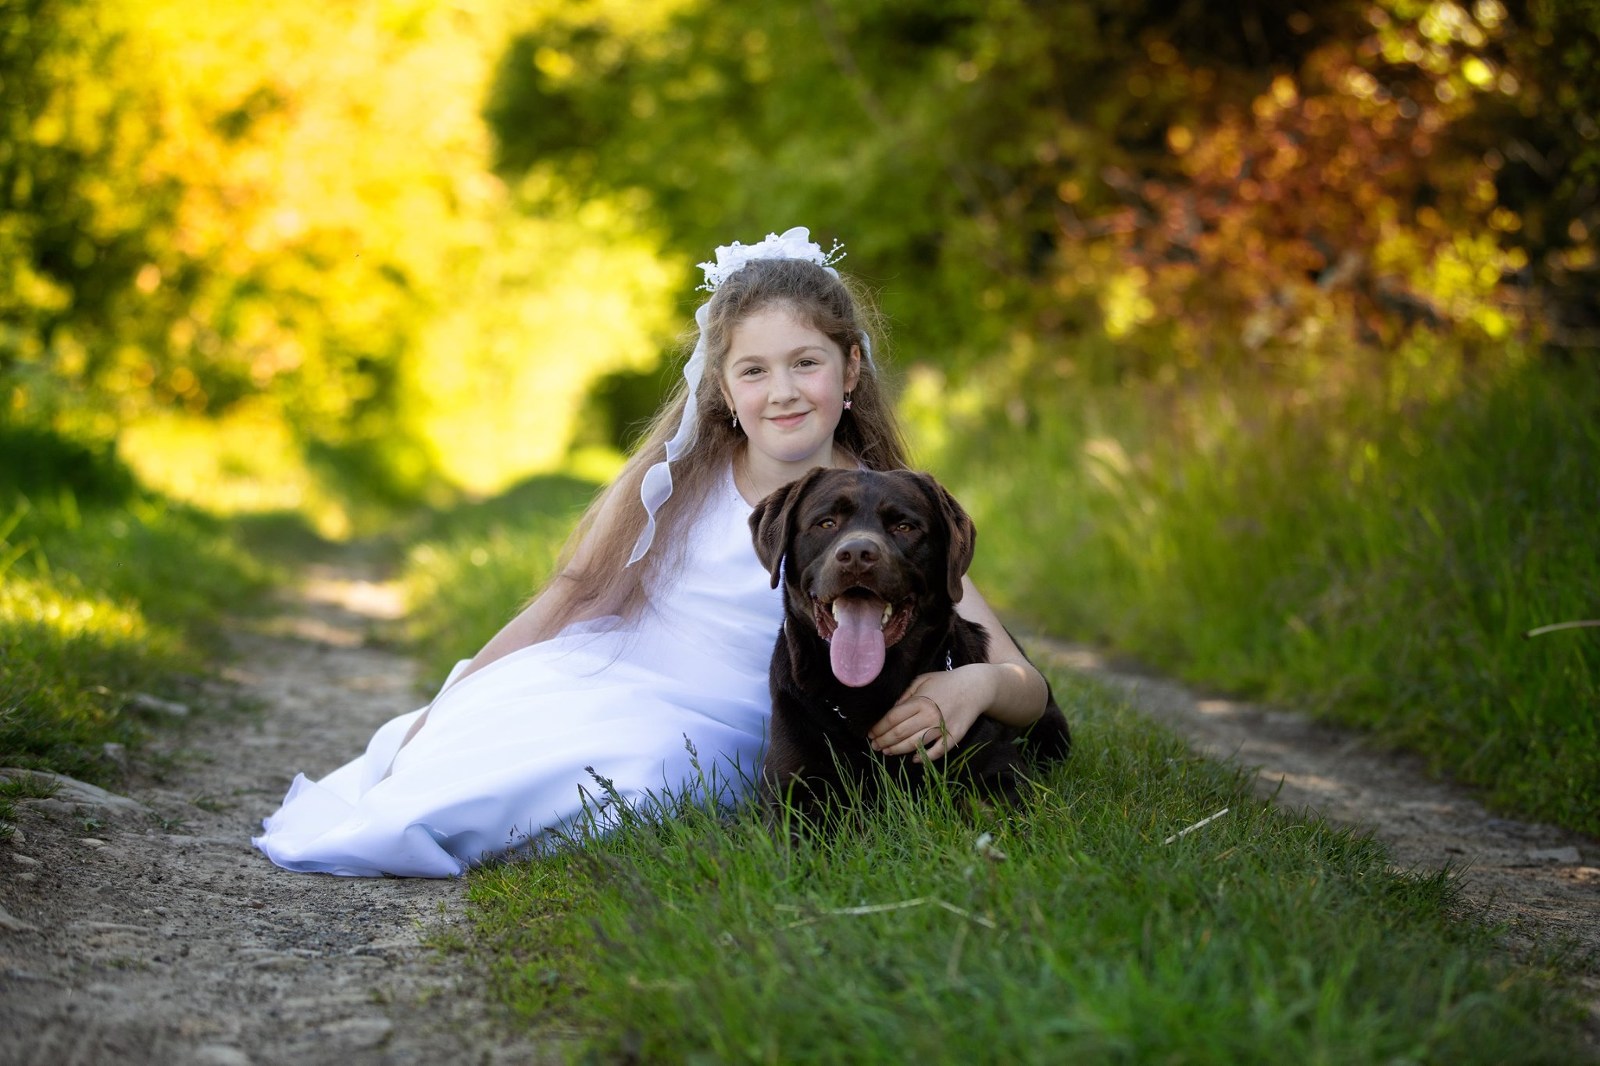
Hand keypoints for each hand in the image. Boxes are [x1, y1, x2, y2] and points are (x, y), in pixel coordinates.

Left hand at [866, 665, 996, 762]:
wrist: (975, 687)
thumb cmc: (946, 682)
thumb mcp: (922, 680)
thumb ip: (905, 694)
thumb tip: (891, 710)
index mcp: (919, 701)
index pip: (892, 718)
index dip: (879, 728)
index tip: (870, 733)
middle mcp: (929, 715)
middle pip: (900, 733)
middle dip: (884, 741)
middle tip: (875, 746)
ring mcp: (942, 727)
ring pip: (914, 744)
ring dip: (898, 750)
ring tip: (887, 752)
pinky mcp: (954, 736)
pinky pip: (938, 751)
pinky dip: (925, 758)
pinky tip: (914, 759)